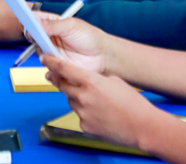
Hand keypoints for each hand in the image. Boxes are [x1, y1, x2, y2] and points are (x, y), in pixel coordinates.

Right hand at [35, 14, 110, 73]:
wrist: (102, 56)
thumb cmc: (89, 37)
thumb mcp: (71, 26)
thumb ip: (52, 25)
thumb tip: (35, 24)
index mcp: (52, 23)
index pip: (35, 20)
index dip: (28, 20)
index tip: (24, 20)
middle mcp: (50, 37)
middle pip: (32, 36)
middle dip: (32, 36)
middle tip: (34, 36)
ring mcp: (52, 51)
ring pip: (37, 51)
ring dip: (42, 50)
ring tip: (51, 49)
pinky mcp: (55, 64)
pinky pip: (45, 64)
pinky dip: (48, 62)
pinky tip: (56, 60)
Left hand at [43, 55, 161, 150]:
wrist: (141, 126)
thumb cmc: (132, 103)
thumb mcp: (115, 81)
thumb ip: (96, 78)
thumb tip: (87, 79)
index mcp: (91, 82)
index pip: (64, 68)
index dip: (52, 62)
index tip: (44, 58)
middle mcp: (83, 97)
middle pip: (62, 85)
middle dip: (60, 79)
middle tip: (59, 76)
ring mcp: (82, 113)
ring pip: (71, 101)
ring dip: (77, 97)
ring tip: (96, 100)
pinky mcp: (84, 126)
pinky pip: (79, 115)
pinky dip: (85, 112)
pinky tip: (99, 113)